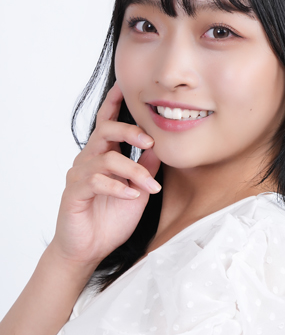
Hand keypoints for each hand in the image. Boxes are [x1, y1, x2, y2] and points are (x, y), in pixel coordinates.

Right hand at [48, 82, 160, 273]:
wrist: (90, 250)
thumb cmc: (111, 219)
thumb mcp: (138, 190)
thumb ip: (146, 167)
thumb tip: (160, 145)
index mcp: (103, 155)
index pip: (107, 122)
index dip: (114, 102)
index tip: (124, 84)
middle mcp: (88, 159)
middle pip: (106, 130)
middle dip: (130, 131)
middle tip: (151, 141)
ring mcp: (79, 175)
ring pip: (106, 158)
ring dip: (134, 172)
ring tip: (150, 187)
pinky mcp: (74, 192)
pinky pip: (96, 181)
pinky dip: (117, 187)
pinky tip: (131, 196)